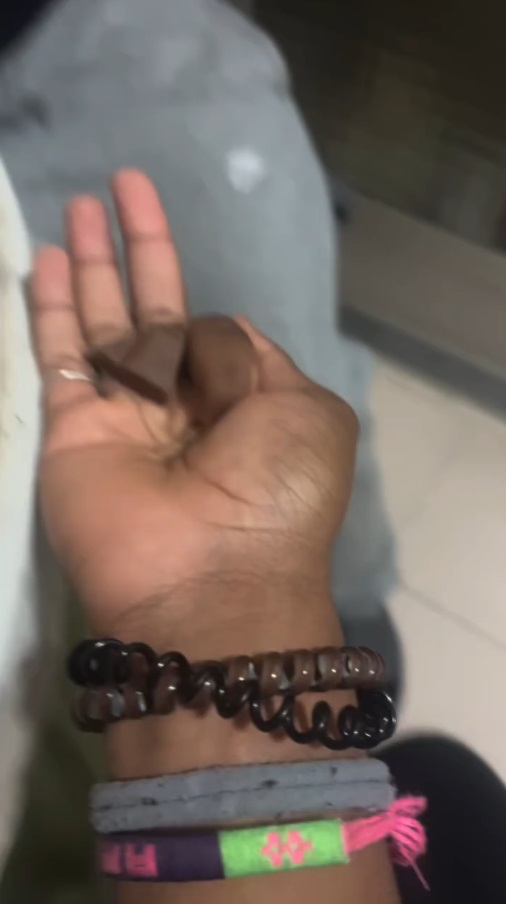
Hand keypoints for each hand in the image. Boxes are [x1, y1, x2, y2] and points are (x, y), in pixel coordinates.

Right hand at [30, 170, 357, 643]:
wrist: (212, 577)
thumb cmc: (276, 492)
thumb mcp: (305, 411)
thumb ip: (257, 357)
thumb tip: (212, 325)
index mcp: (236, 401)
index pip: (205, 328)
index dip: (191, 285)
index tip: (168, 239)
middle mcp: (178, 404)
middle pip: (149, 310)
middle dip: (136, 249)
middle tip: (118, 186)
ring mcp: (122, 416)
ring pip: (101, 325)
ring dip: (89, 265)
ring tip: (78, 205)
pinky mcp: (73, 431)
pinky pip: (60, 359)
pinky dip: (50, 310)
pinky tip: (43, 261)